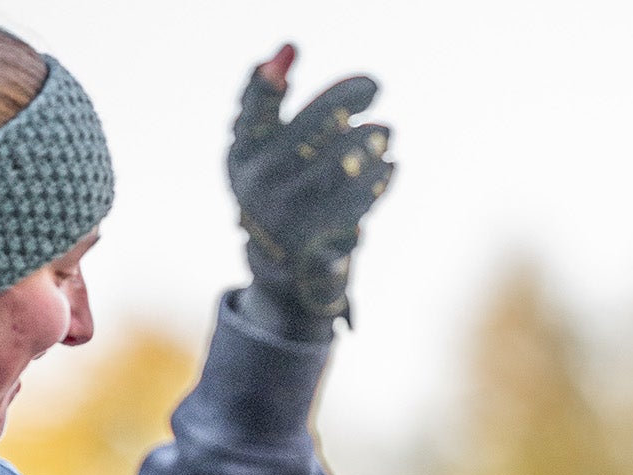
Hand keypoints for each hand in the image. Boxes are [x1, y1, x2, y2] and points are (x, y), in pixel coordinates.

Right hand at [228, 43, 394, 333]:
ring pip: (334, 172)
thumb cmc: (275, 188)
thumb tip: (288, 50)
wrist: (281, 267)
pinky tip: (389, 166)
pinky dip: (376, 184)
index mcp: (243, 158)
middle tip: (375, 84)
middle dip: (341, 103)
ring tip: (386, 132)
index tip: (293, 49)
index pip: (252, 113)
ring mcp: (288, 220)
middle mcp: (260, 188)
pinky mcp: (317, 248)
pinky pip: (355, 210)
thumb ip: (268, 102)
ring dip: (366, 145)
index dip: (268, 83)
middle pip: (304, 135)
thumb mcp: (260, 149)